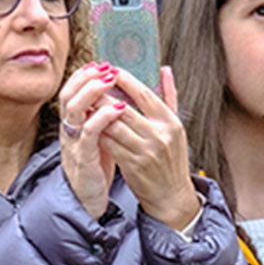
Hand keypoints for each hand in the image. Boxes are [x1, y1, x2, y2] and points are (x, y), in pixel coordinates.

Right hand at [58, 63, 123, 216]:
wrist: (88, 201)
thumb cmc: (96, 168)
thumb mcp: (100, 137)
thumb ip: (103, 117)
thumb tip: (118, 96)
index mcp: (73, 124)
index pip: (72, 92)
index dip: (83, 76)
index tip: (99, 63)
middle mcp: (69, 130)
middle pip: (68, 95)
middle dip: (86, 78)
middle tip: (105, 67)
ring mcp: (74, 143)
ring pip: (74, 109)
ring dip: (92, 91)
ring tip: (110, 80)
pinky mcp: (83, 157)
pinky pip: (89, 132)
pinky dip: (102, 117)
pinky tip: (118, 108)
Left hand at [99, 66, 201, 229]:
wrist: (171, 195)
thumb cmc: (172, 158)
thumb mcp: (176, 126)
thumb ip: (169, 97)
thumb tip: (164, 69)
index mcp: (170, 121)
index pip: (144, 93)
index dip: (125, 79)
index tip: (111, 69)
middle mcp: (159, 134)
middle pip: (124, 107)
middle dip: (104, 94)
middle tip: (90, 83)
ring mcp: (145, 150)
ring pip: (113, 125)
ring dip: (97, 113)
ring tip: (86, 102)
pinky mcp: (132, 165)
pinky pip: (109, 143)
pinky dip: (98, 132)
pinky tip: (89, 125)